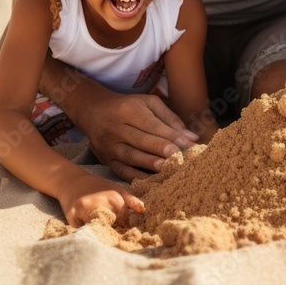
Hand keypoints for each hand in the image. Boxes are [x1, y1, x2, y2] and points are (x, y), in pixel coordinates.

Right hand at [57, 173, 144, 227]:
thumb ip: (131, 201)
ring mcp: (84, 211)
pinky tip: (85, 228)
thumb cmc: (98, 188)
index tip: (118, 227)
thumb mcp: (117, 190)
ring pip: (96, 231)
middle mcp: (100, 204)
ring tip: (98, 229)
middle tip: (107, 230)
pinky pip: (81, 232)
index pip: (123, 223)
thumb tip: (143, 210)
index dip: (122, 227)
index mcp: (114, 199)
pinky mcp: (71, 217)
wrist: (72, 181)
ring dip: (97, 234)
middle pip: (110, 229)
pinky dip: (84, 233)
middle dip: (110, 232)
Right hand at [83, 92, 198, 179]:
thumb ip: (170, 118)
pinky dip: (138, 178)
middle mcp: (116, 128)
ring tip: (169, 170)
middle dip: (162, 151)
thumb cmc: (128, 107)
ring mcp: (109, 146)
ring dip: (152, 165)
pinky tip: (153, 182)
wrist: (94, 112)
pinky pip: (123, 171)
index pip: (152, 125)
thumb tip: (191, 137)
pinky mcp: (106, 160)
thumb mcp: (148, 103)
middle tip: (180, 159)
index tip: (189, 145)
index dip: (171, 136)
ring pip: (132, 157)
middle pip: (142, 141)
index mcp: (128, 110)